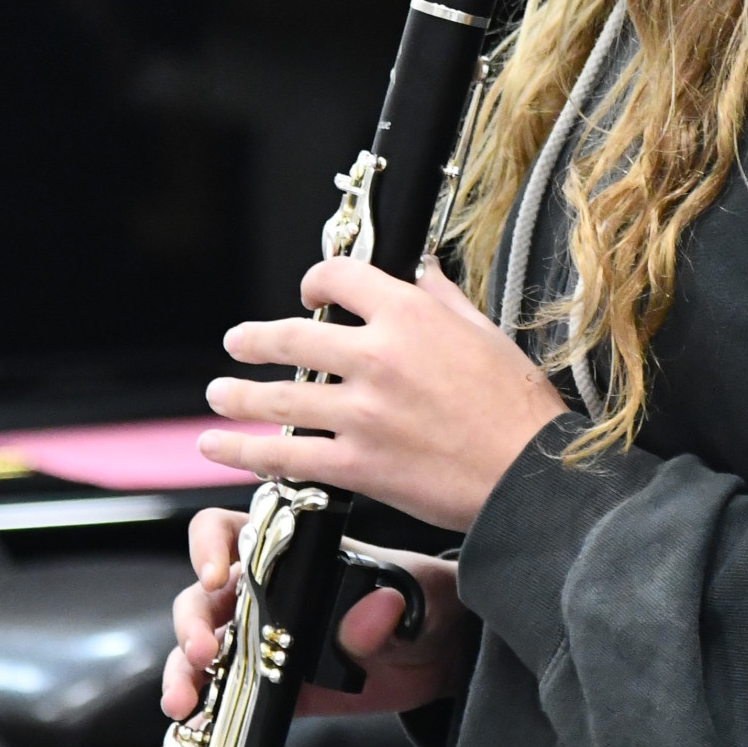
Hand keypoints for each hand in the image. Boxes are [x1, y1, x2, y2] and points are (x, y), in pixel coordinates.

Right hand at [122, 511, 470, 746]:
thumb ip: (386, 610)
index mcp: (290, 560)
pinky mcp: (267, 697)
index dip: (211, 548)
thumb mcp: (412, 601)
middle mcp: (262, 600)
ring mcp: (257, 650)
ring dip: (180, 679)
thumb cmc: (420, 603)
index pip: (229, 534)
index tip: (216, 576)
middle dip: (190, 628)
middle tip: (204, 655)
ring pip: (197, 659)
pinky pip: (213, 720)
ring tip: (182, 708)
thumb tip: (377, 610)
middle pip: (200, 603)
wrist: (437, 652)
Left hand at [195, 253, 565, 532]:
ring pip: (277, 396)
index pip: (339, 277)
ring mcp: (361, 413)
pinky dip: (245, 450)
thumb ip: (443, 299)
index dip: (315, 281)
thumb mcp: (485, 333)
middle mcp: (377, 356)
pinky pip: (286, 455)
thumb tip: (423, 270)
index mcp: (410, 314)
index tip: (308, 293)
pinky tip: (219, 445)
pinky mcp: (357, 464)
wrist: (528, 476)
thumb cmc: (517, 406)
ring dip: (237, 394)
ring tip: (219, 393)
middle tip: (237, 342)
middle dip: (256, 339)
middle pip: (293, 335)